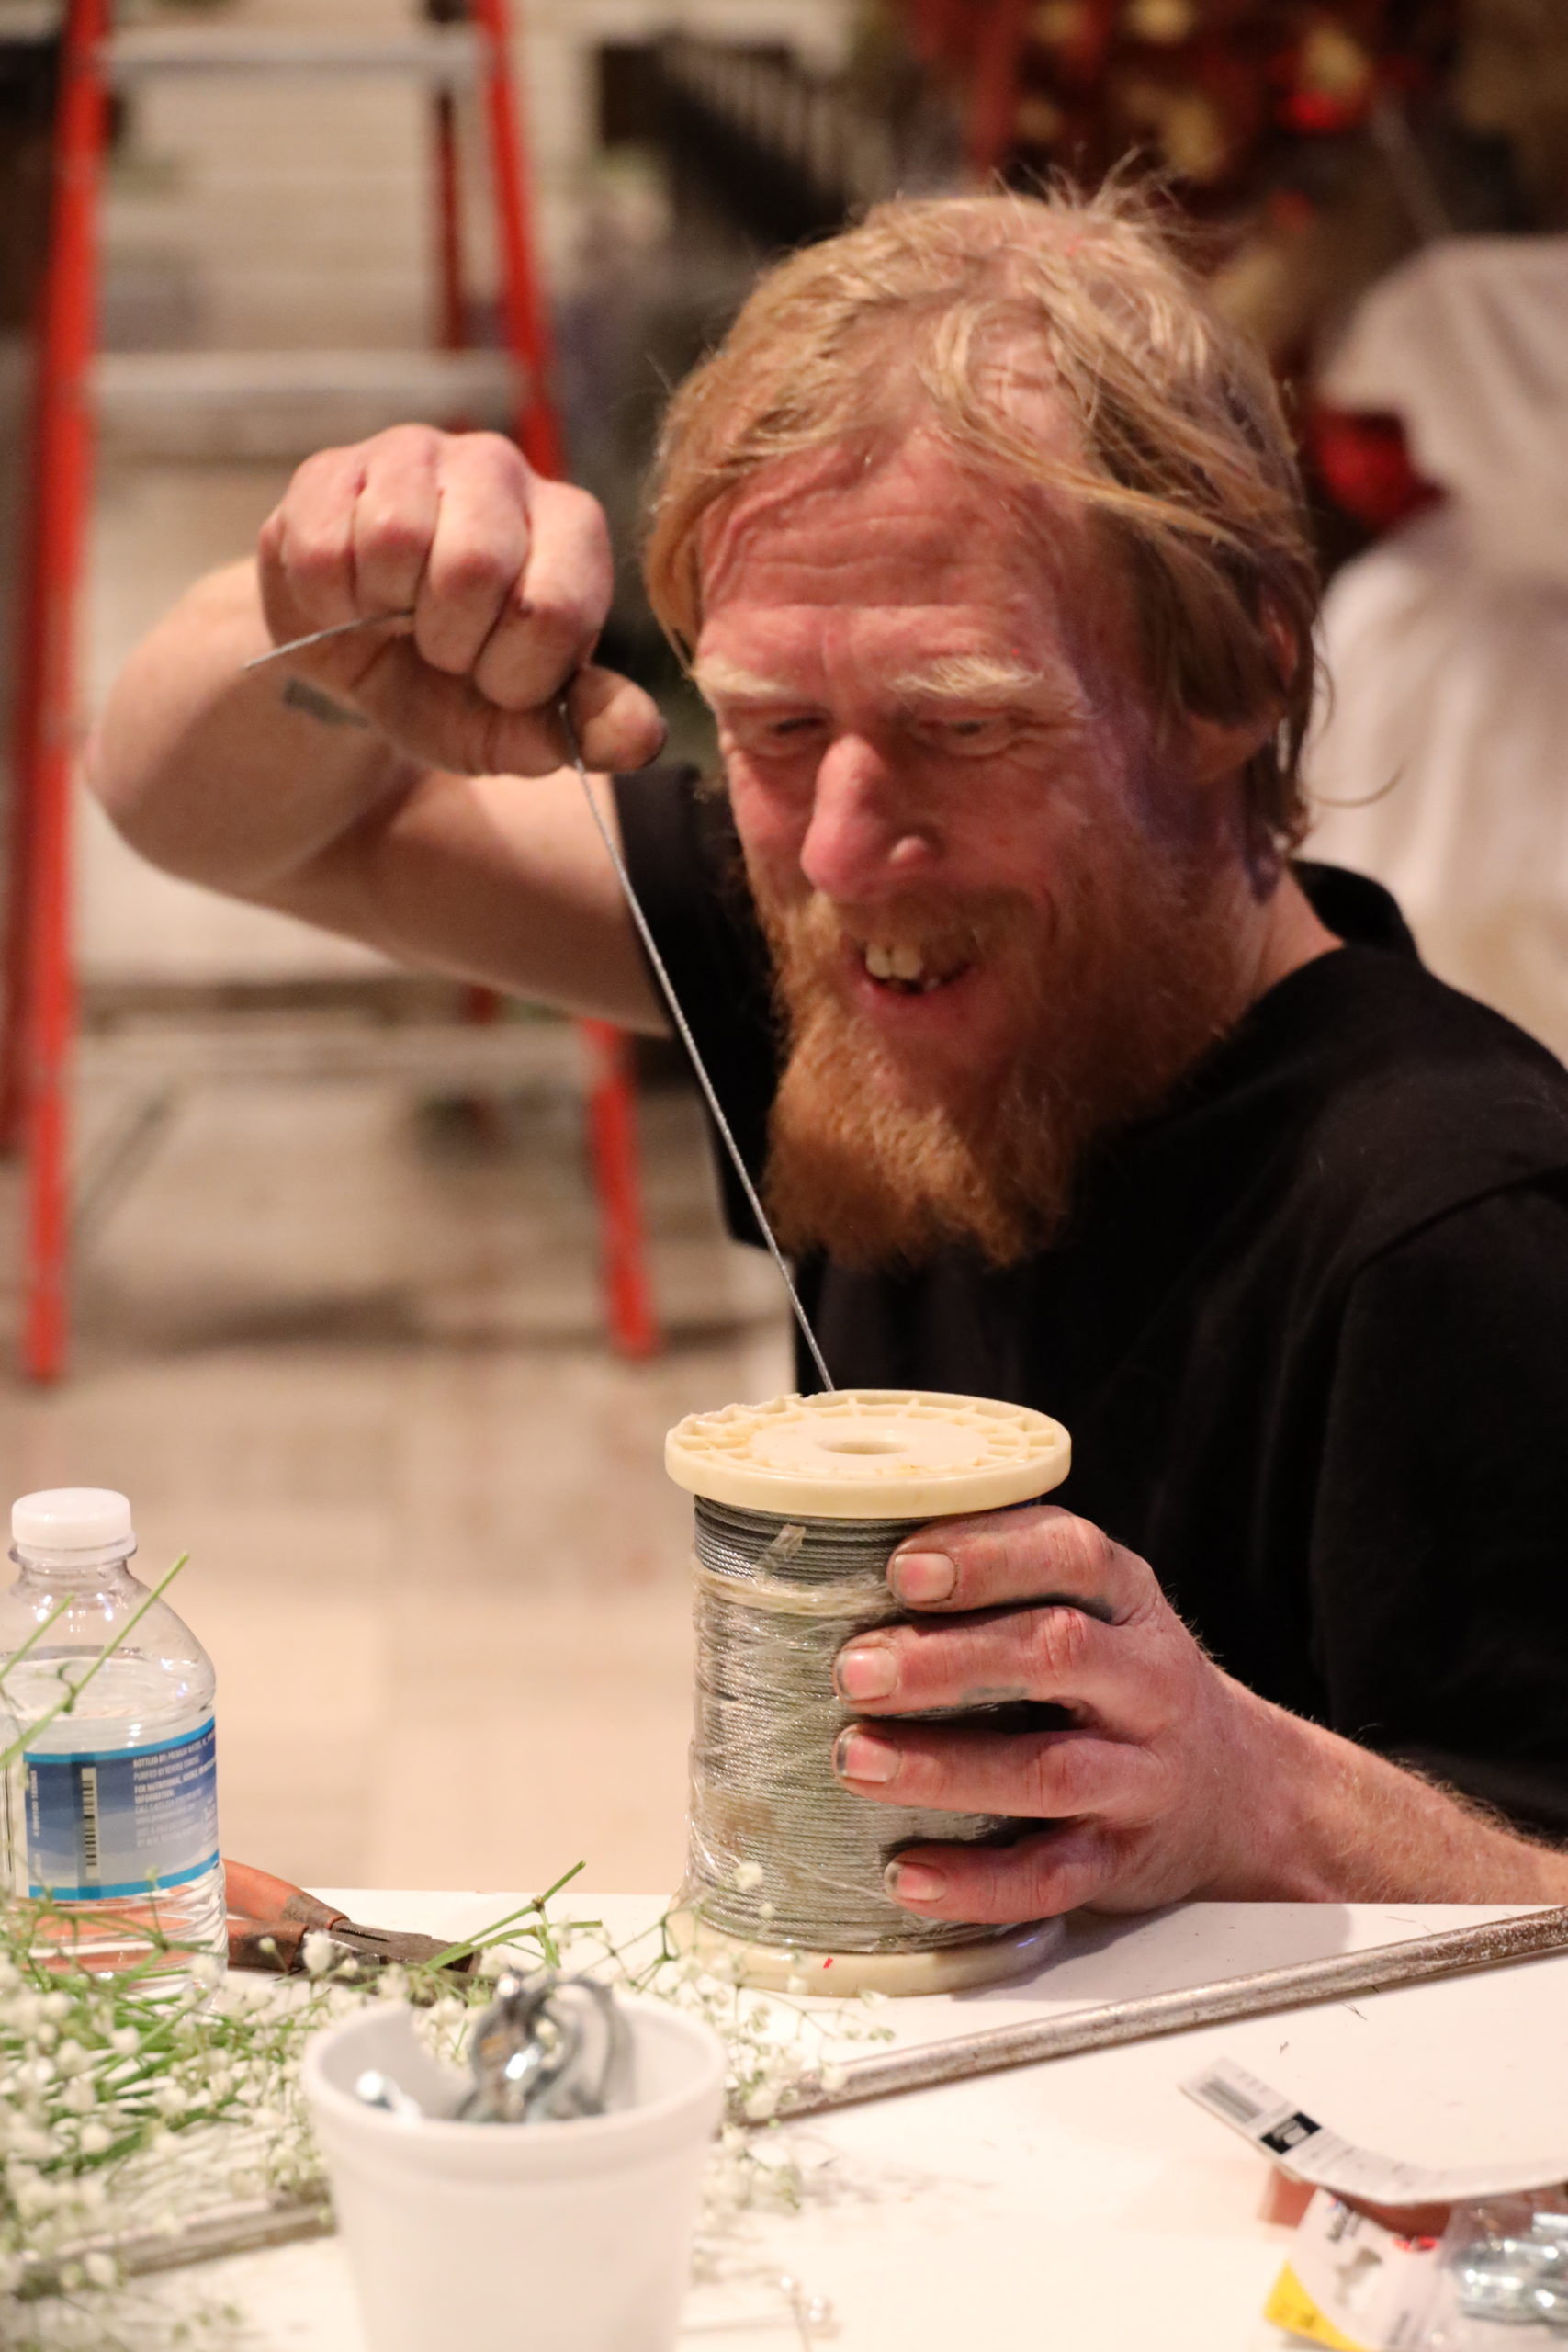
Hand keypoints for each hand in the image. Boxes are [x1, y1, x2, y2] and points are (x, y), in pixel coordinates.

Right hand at [255, 425, 665, 777]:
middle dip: (448, 642)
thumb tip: (644, 739)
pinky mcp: (331, 468)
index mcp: (572, 528)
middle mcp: (503, 470)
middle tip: (439, 648)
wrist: (351, 660)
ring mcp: (415, 455)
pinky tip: (347, 600)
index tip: (494, 680)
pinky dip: (329, 603)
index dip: (512, 673)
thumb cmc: (451, 687)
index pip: (552, 607)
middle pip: (474, 564)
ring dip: (385, 612)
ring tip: (393, 616)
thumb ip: (586, 729)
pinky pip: (324, 545)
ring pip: (395, 536)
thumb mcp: (520, 725)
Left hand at [832, 1504, 1284, 1921]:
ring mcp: (1141, 1775)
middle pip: (1056, 1655)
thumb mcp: (1094, 1606)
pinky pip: (1052, 1875)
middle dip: (946, 1661)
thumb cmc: (1121, 1678)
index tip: (902, 1568)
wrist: (1239, 1789)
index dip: (987, 1558)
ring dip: (946, 1768)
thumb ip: (1006, 1577)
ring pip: (1050, 1771)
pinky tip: (907, 1873)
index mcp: (1127, 1600)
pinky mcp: (1122, 1858)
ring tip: (855, 1759)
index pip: (1072, 1557)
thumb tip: (852, 1552)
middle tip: (853, 1669)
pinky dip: (976, 1882)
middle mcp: (1145, 1681)